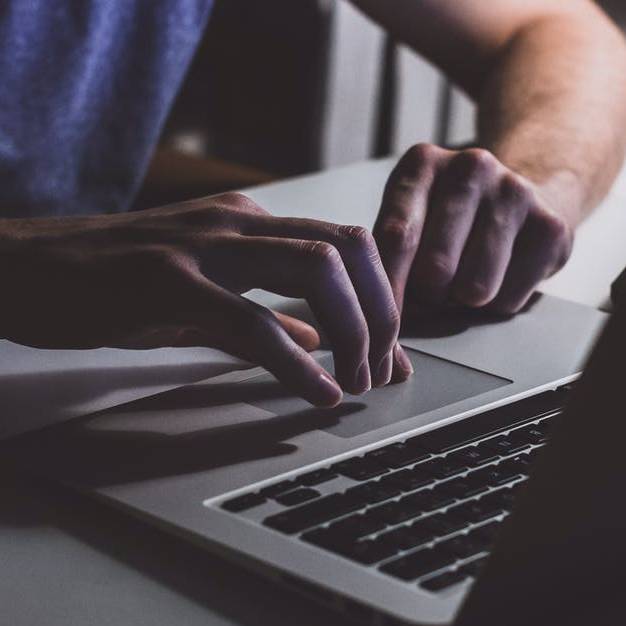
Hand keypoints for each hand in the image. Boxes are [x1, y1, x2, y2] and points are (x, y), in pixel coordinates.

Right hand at [0, 193, 411, 406]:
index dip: (381, 298)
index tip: (390, 349)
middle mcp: (237, 221)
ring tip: (357, 380)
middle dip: (381, 313)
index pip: (345, 245)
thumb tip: (317, 336)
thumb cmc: (115, 279)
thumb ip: (264, 311)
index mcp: (249, 220)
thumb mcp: (203, 293)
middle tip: (381, 368)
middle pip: (348, 249)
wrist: (28, 268)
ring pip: (316, 271)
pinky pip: (252, 321)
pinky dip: (297, 362)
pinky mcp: (169, 282)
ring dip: (352, 331)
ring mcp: (204, 246)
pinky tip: (318, 391)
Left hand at [375, 144, 573, 315]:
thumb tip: (379, 309)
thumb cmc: (447, 219)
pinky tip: (498, 276)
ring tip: (462, 280)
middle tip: (433, 288)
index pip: (396, 237)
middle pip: (435, 269)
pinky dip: (496, 304)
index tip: (380, 317)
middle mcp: (470, 167)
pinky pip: (509, 299)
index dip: (388, 287)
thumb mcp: (408, 217)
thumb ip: (388, 254)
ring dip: (462, 301)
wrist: (524, 194)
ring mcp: (515, 192)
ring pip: (474, 289)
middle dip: (428, 295)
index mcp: (422, 163)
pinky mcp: (551, 226)